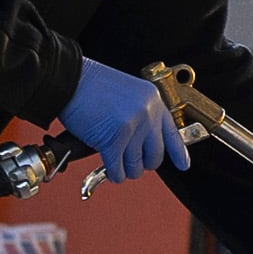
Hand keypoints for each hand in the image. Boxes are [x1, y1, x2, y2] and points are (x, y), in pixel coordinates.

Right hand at [59, 60, 189, 183]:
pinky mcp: (113, 141)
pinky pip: (118, 169)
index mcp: (153, 101)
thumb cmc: (91, 86)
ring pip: (136, 166)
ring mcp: (132, 128)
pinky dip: (114, 173)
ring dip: (125, 169)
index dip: (178, 153)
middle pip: (155, 156)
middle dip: (142, 164)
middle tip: (129, 160)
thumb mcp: (127, 94)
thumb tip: (143, 144)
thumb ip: (140, 115)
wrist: (69, 79)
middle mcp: (147, 114)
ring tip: (116, 161)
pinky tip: (110, 169)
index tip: (183, 165)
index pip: (172, 133)